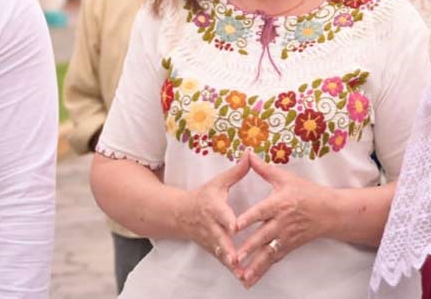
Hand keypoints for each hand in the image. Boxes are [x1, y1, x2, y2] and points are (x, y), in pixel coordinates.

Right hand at [177, 155, 249, 274]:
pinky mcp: (212, 249)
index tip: (235, 227)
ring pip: (220, 252)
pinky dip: (230, 268)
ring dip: (230, 262)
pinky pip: (222, 260)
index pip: (221, 215)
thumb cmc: (203, 196)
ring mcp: (210, 240)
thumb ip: (236, 172)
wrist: (180, 214)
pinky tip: (241, 276)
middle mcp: (211, 226)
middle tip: (237, 258)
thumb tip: (250, 155)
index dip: (228, 221)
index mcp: (214, 207)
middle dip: (228, 249)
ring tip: (241, 272)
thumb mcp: (218, 182)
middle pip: (220, 238)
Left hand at [232, 152, 336, 287]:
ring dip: (255, 264)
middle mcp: (282, 222)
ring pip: (268, 252)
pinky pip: (274, 259)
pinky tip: (251, 278)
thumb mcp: (286, 178)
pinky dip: (263, 269)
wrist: (329, 211)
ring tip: (241, 275)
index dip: (248, 218)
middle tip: (235, 257)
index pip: (261, 212)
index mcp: (279, 203)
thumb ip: (264, 169)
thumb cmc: (307, 192)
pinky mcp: (289, 246)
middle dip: (249, 248)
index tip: (235, 226)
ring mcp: (286, 237)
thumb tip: (248, 155)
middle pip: (263, 236)